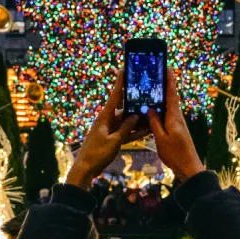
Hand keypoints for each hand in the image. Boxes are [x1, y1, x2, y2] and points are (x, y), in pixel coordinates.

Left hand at [66, 70, 147, 189]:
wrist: (86, 169)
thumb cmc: (97, 153)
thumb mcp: (114, 141)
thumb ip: (126, 128)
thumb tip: (135, 116)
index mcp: (105, 117)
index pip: (115, 96)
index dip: (120, 83)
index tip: (124, 69)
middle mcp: (107, 120)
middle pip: (124, 109)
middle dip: (136, 104)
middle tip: (148, 96)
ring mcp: (110, 129)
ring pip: (127, 122)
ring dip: (138, 120)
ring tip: (153, 115)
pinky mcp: (112, 139)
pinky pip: (126, 132)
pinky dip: (134, 132)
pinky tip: (147, 131)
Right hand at [146, 68, 204, 184]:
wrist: (188, 167)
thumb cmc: (175, 154)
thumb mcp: (161, 138)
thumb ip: (154, 123)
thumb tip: (149, 108)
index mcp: (174, 117)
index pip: (172, 94)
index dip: (170, 80)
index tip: (167, 67)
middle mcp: (177, 117)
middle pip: (170, 97)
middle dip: (164, 85)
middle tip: (156, 73)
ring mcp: (177, 123)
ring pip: (168, 106)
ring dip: (161, 97)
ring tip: (152, 88)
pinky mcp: (176, 129)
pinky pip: (167, 114)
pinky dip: (161, 108)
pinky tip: (153, 109)